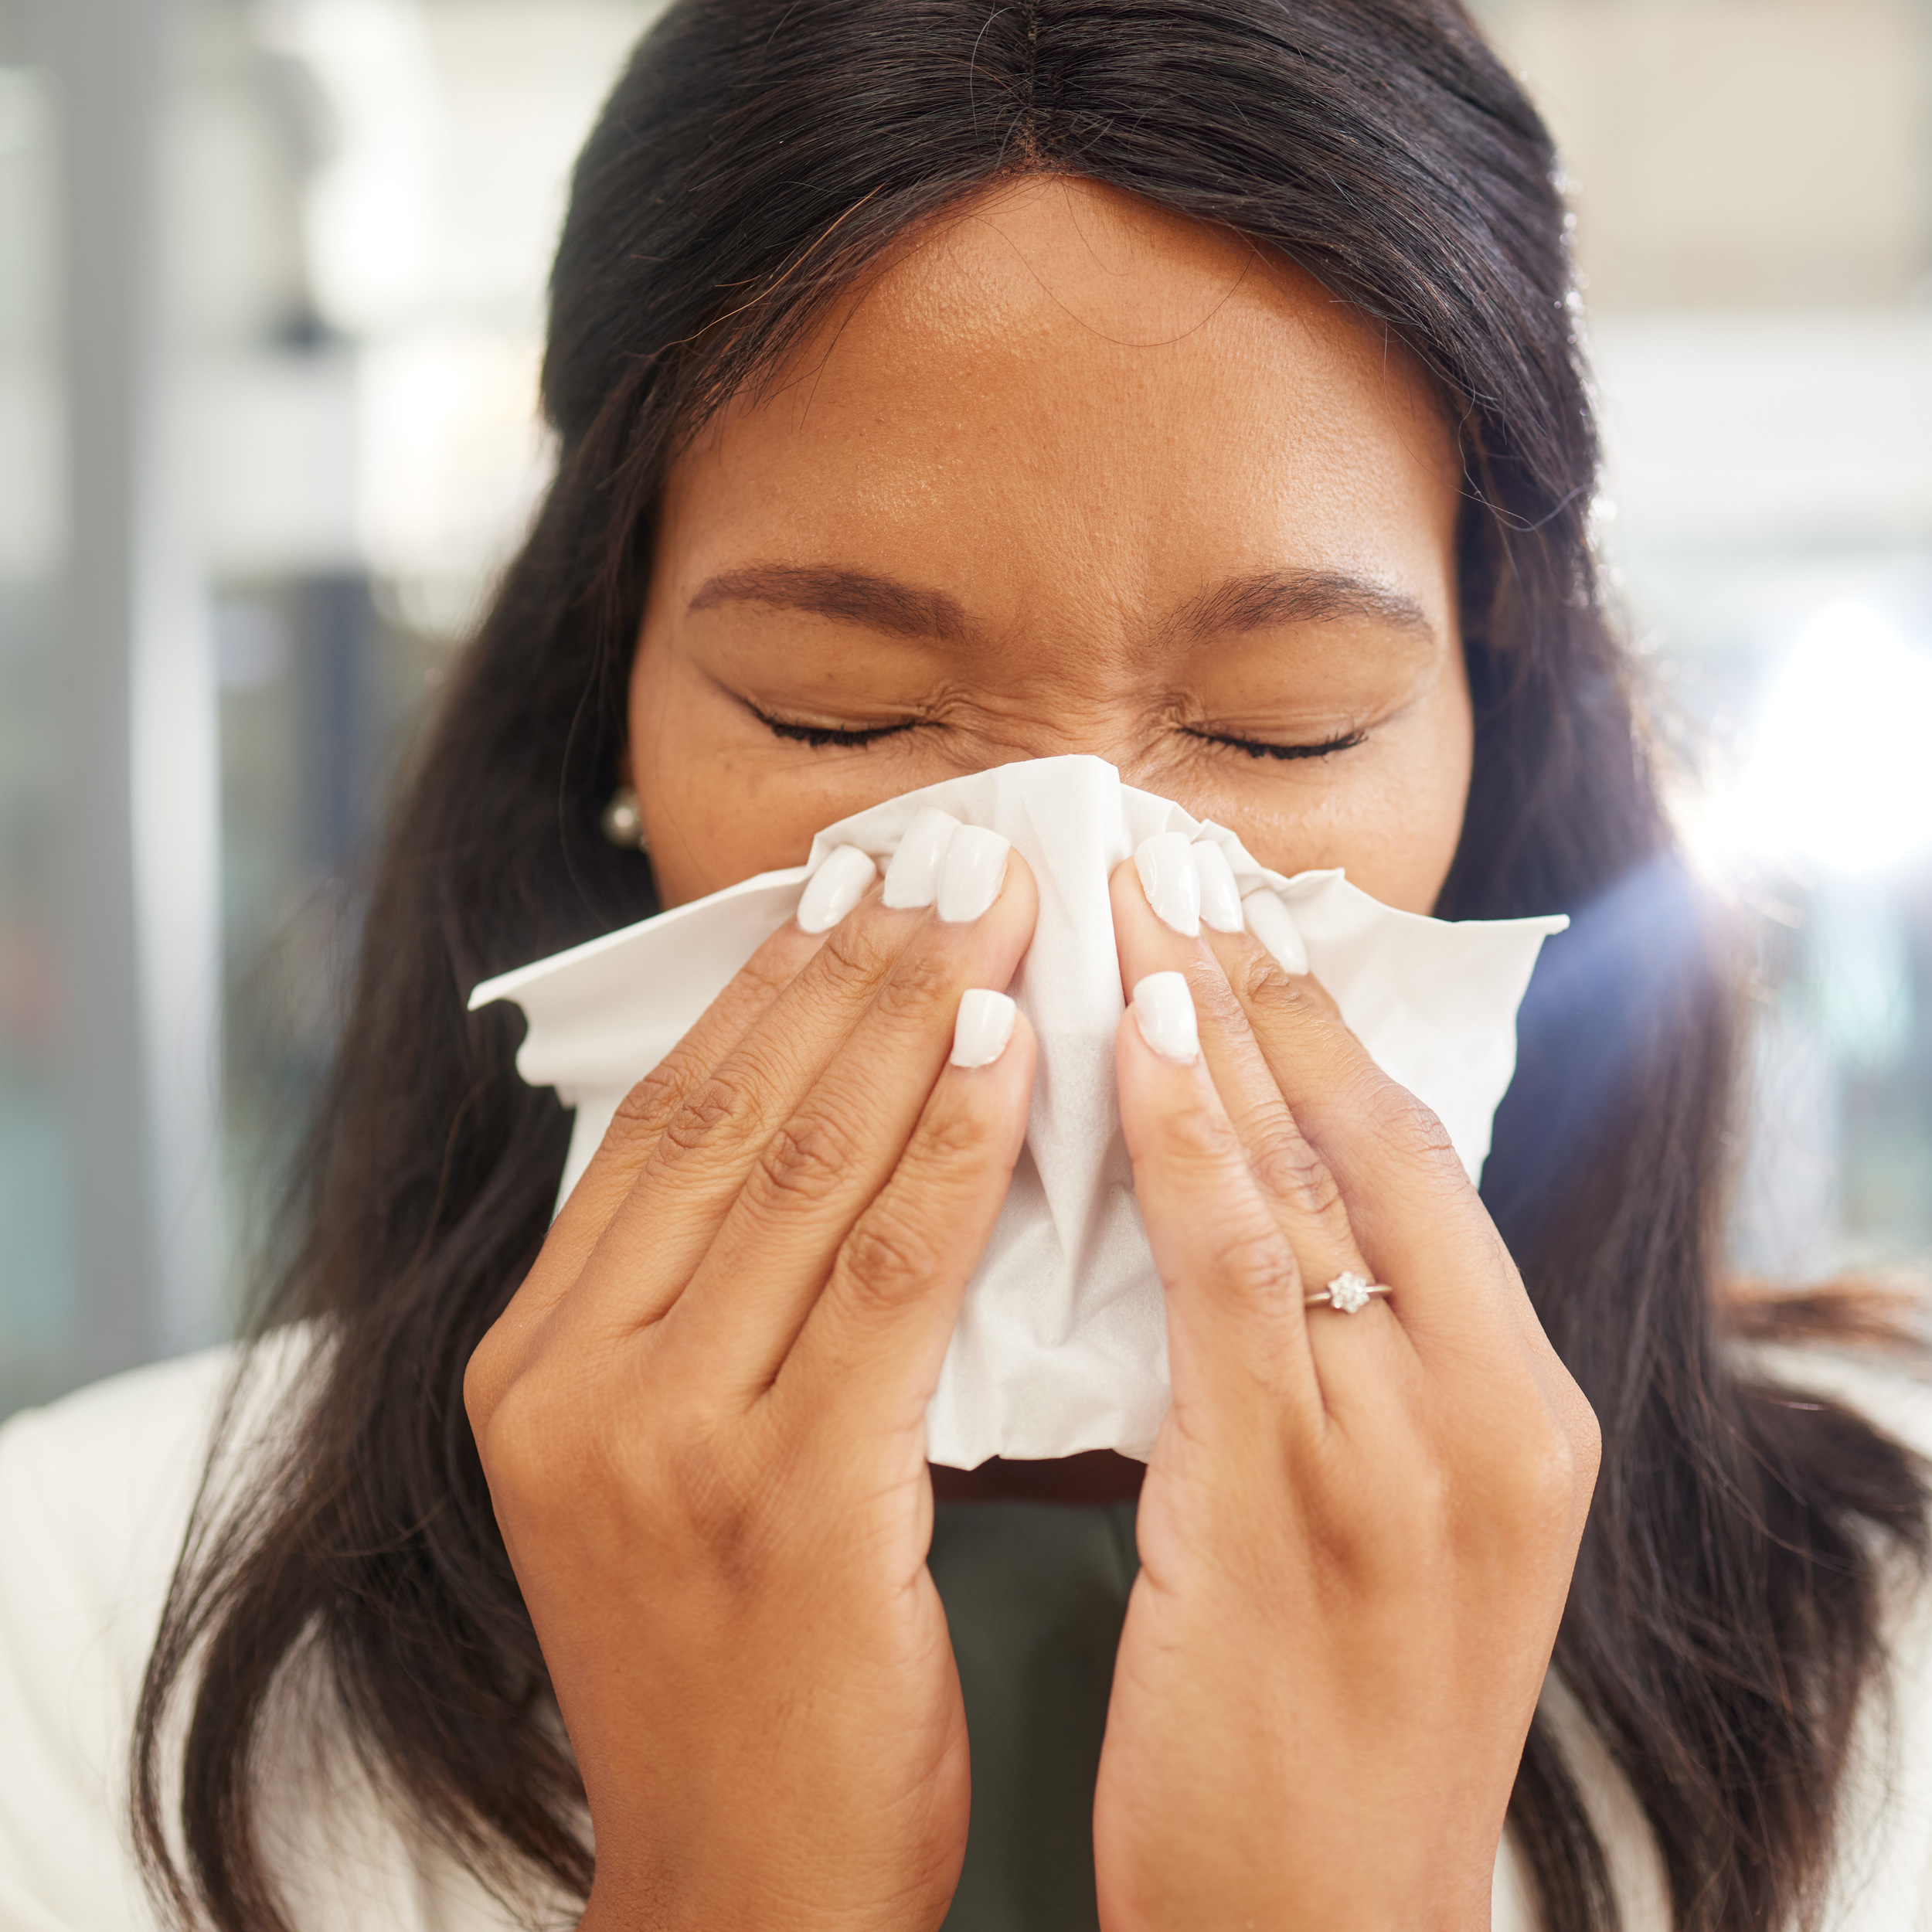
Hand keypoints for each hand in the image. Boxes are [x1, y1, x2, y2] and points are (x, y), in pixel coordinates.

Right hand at [465, 849, 1037, 1931]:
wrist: (740, 1882)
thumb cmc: (729, 1666)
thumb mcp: (670, 1462)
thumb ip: (709, 1303)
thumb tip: (820, 1122)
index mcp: (534, 1362)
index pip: (667, 1120)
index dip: (769, 985)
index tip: (852, 881)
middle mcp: (571, 1382)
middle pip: (736, 1115)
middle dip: (853, 964)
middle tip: (947, 846)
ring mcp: (660, 1439)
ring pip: (810, 1169)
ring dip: (915, 1015)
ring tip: (994, 903)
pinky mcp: (778, 1498)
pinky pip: (887, 1275)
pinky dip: (952, 1148)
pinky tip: (1012, 1053)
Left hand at [1093, 862, 1598, 1931]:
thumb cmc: (1323, 1733)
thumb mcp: (1371, 1526)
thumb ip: (1336, 1371)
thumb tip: (1241, 1213)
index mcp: (1520, 1409)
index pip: (1416, 1163)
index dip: (1323, 1024)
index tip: (1247, 919)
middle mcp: (1494, 1407)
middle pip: (1376, 1135)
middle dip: (1274, 984)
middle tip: (1188, 857)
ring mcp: (1413, 1449)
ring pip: (1312, 1174)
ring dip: (1219, 1020)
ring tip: (1145, 899)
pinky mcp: (1302, 1496)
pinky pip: (1237, 1272)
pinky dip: (1189, 1140)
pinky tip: (1131, 1040)